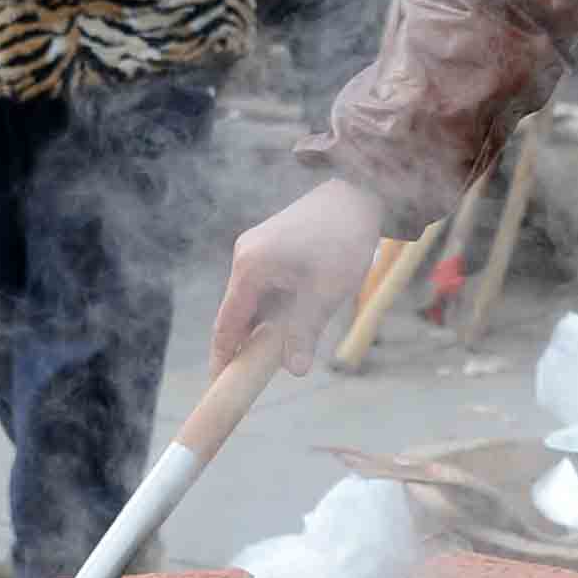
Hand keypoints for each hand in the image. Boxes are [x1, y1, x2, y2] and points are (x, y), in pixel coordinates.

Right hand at [212, 177, 385, 368]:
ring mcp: (254, 249)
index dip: (223, 356)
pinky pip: (263, 287)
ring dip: (264, 325)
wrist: (358, 194)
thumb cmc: (343, 238)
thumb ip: (305, 331)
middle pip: (236, 313)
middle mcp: (244, 256)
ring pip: (252, 301)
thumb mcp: (327, 292)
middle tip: (256, 375)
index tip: (219, 383)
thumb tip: (293, 370)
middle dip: (246, 344)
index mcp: (250, 267)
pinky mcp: (268, 247)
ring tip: (282, 349)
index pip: (226, 324)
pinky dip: (273, 308)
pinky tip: (294, 319)